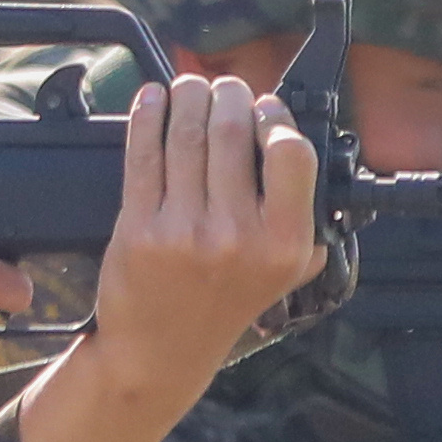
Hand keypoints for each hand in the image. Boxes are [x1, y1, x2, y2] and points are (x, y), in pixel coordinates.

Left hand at [3, 74, 320, 441]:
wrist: (157, 354)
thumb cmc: (220, 308)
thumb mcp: (283, 277)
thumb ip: (303, 224)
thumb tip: (296, 149)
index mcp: (283, 244)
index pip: (290, 152)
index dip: (275, 117)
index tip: (263, 108)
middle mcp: (237, 236)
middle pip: (232, 132)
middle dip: (226, 95)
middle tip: (221, 88)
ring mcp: (185, 231)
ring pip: (186, 134)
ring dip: (186, 97)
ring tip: (188, 87)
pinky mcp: (139, 228)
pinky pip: (144, 155)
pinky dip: (147, 117)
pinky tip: (152, 100)